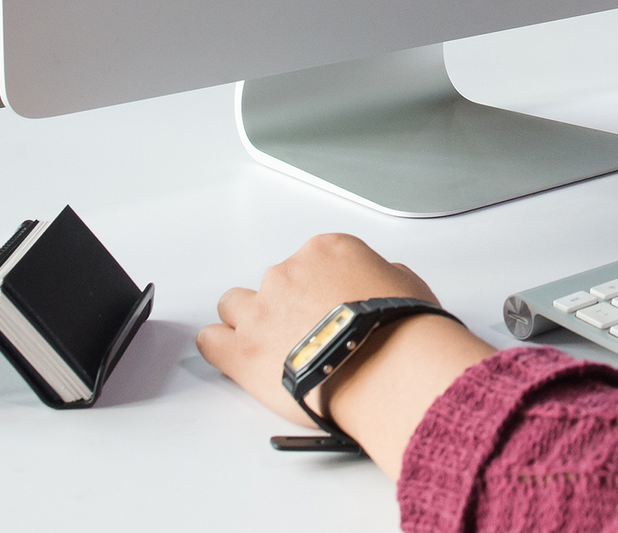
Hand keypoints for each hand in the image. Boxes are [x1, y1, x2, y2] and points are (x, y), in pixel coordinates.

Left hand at [197, 233, 440, 426]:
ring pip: (234, 304)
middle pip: (275, 281)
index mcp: (327, 250)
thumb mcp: (406, 284)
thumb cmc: (399, 330)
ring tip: (271, 345)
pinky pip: (210, 340)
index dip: (321, 285)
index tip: (329, 304)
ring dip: (249, 320)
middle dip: (287, 304)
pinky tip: (238, 357)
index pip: (312, 260)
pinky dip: (221, 347)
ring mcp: (261, 311)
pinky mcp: (242, 350)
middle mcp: (289, 273)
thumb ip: (382, 275)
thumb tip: (378, 282)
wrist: (385, 367)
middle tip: (308, 331)